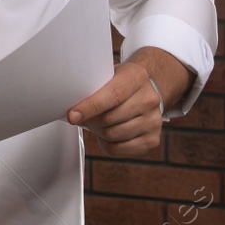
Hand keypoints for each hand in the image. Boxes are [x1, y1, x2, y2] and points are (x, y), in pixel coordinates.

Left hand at [67, 47, 188, 157]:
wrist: (147, 90)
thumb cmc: (121, 83)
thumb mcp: (109, 75)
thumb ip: (92, 87)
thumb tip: (70, 107)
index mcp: (137, 77)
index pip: (113, 95)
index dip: (90, 107)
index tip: (72, 115)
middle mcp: (149, 99)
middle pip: (110, 119)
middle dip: (90, 120)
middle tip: (83, 116)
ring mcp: (154, 121)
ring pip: (112, 135)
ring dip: (98, 131)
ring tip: (98, 122)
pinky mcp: (152, 140)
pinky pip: (118, 149)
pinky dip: (106, 144)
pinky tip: (108, 133)